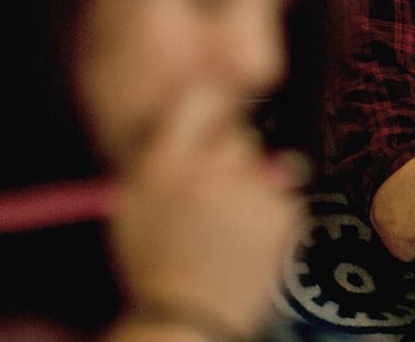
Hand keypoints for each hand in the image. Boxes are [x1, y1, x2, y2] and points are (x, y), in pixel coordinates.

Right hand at [110, 90, 302, 337]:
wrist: (190, 317)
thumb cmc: (154, 265)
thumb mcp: (131, 204)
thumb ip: (155, 154)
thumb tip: (177, 116)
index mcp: (166, 161)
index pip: (201, 97)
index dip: (211, 103)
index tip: (213, 116)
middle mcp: (210, 166)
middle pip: (236, 132)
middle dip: (229, 154)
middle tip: (213, 194)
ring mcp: (252, 188)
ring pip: (263, 163)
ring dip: (250, 183)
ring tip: (228, 224)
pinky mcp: (283, 210)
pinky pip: (282, 192)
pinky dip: (270, 210)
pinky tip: (247, 237)